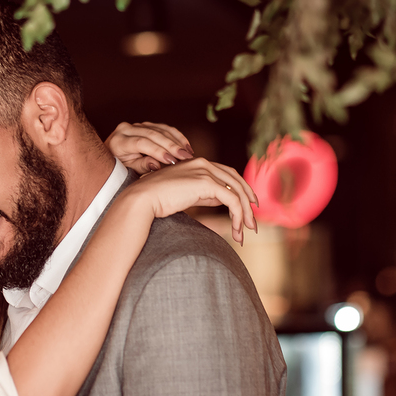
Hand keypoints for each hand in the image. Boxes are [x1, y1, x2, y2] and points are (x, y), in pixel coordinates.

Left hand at [106, 121, 193, 173]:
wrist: (111, 158)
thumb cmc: (118, 168)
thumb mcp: (127, 170)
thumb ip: (141, 166)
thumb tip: (157, 165)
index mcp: (119, 141)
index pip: (141, 143)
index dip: (158, 151)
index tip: (172, 161)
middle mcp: (126, 129)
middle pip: (153, 134)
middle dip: (171, 145)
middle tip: (185, 157)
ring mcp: (136, 125)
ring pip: (160, 129)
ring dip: (177, 140)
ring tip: (188, 153)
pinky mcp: (145, 125)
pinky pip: (163, 127)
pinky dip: (176, 136)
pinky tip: (186, 145)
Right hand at [120, 158, 258, 244]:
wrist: (142, 198)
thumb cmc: (156, 199)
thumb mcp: (185, 195)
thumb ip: (204, 194)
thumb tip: (222, 200)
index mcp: (198, 163)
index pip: (228, 174)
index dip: (241, 189)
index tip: (248, 207)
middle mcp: (204, 163)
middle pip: (237, 181)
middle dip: (248, 202)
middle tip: (252, 223)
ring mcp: (206, 171)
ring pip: (237, 191)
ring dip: (245, 213)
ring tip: (245, 232)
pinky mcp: (206, 183)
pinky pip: (231, 200)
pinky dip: (238, 215)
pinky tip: (236, 229)